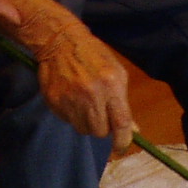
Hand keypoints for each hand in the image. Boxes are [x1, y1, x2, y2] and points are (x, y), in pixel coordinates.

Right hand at [33, 20, 134, 153]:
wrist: (60, 40)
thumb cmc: (93, 56)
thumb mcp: (116, 74)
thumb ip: (123, 103)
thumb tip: (133, 130)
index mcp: (111, 85)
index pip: (121, 123)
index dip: (123, 141)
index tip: (121, 148)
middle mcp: (91, 94)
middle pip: (100, 132)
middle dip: (101, 127)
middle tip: (98, 112)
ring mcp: (71, 99)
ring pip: (83, 129)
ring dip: (86, 121)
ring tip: (83, 102)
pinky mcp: (55, 102)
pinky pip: (68, 120)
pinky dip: (71, 114)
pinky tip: (71, 97)